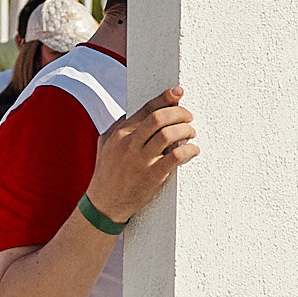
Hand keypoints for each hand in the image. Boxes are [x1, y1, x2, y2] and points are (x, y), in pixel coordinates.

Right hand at [82, 87, 199, 225]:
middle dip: (179, 113)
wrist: (104, 204)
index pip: (146, 109)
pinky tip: (193, 150)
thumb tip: (140, 112)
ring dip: (185, 130)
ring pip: (168, 134)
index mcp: (120, 133)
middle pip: (158, 118)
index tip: (178, 92)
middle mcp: (128, 144)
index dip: (165, 98)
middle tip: (189, 117)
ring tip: (191, 133)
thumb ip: (120, 126)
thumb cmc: (107, 172)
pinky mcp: (152, 176)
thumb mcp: (106, 144)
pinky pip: (175, 157)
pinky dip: (188, 150)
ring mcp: (140, 160)